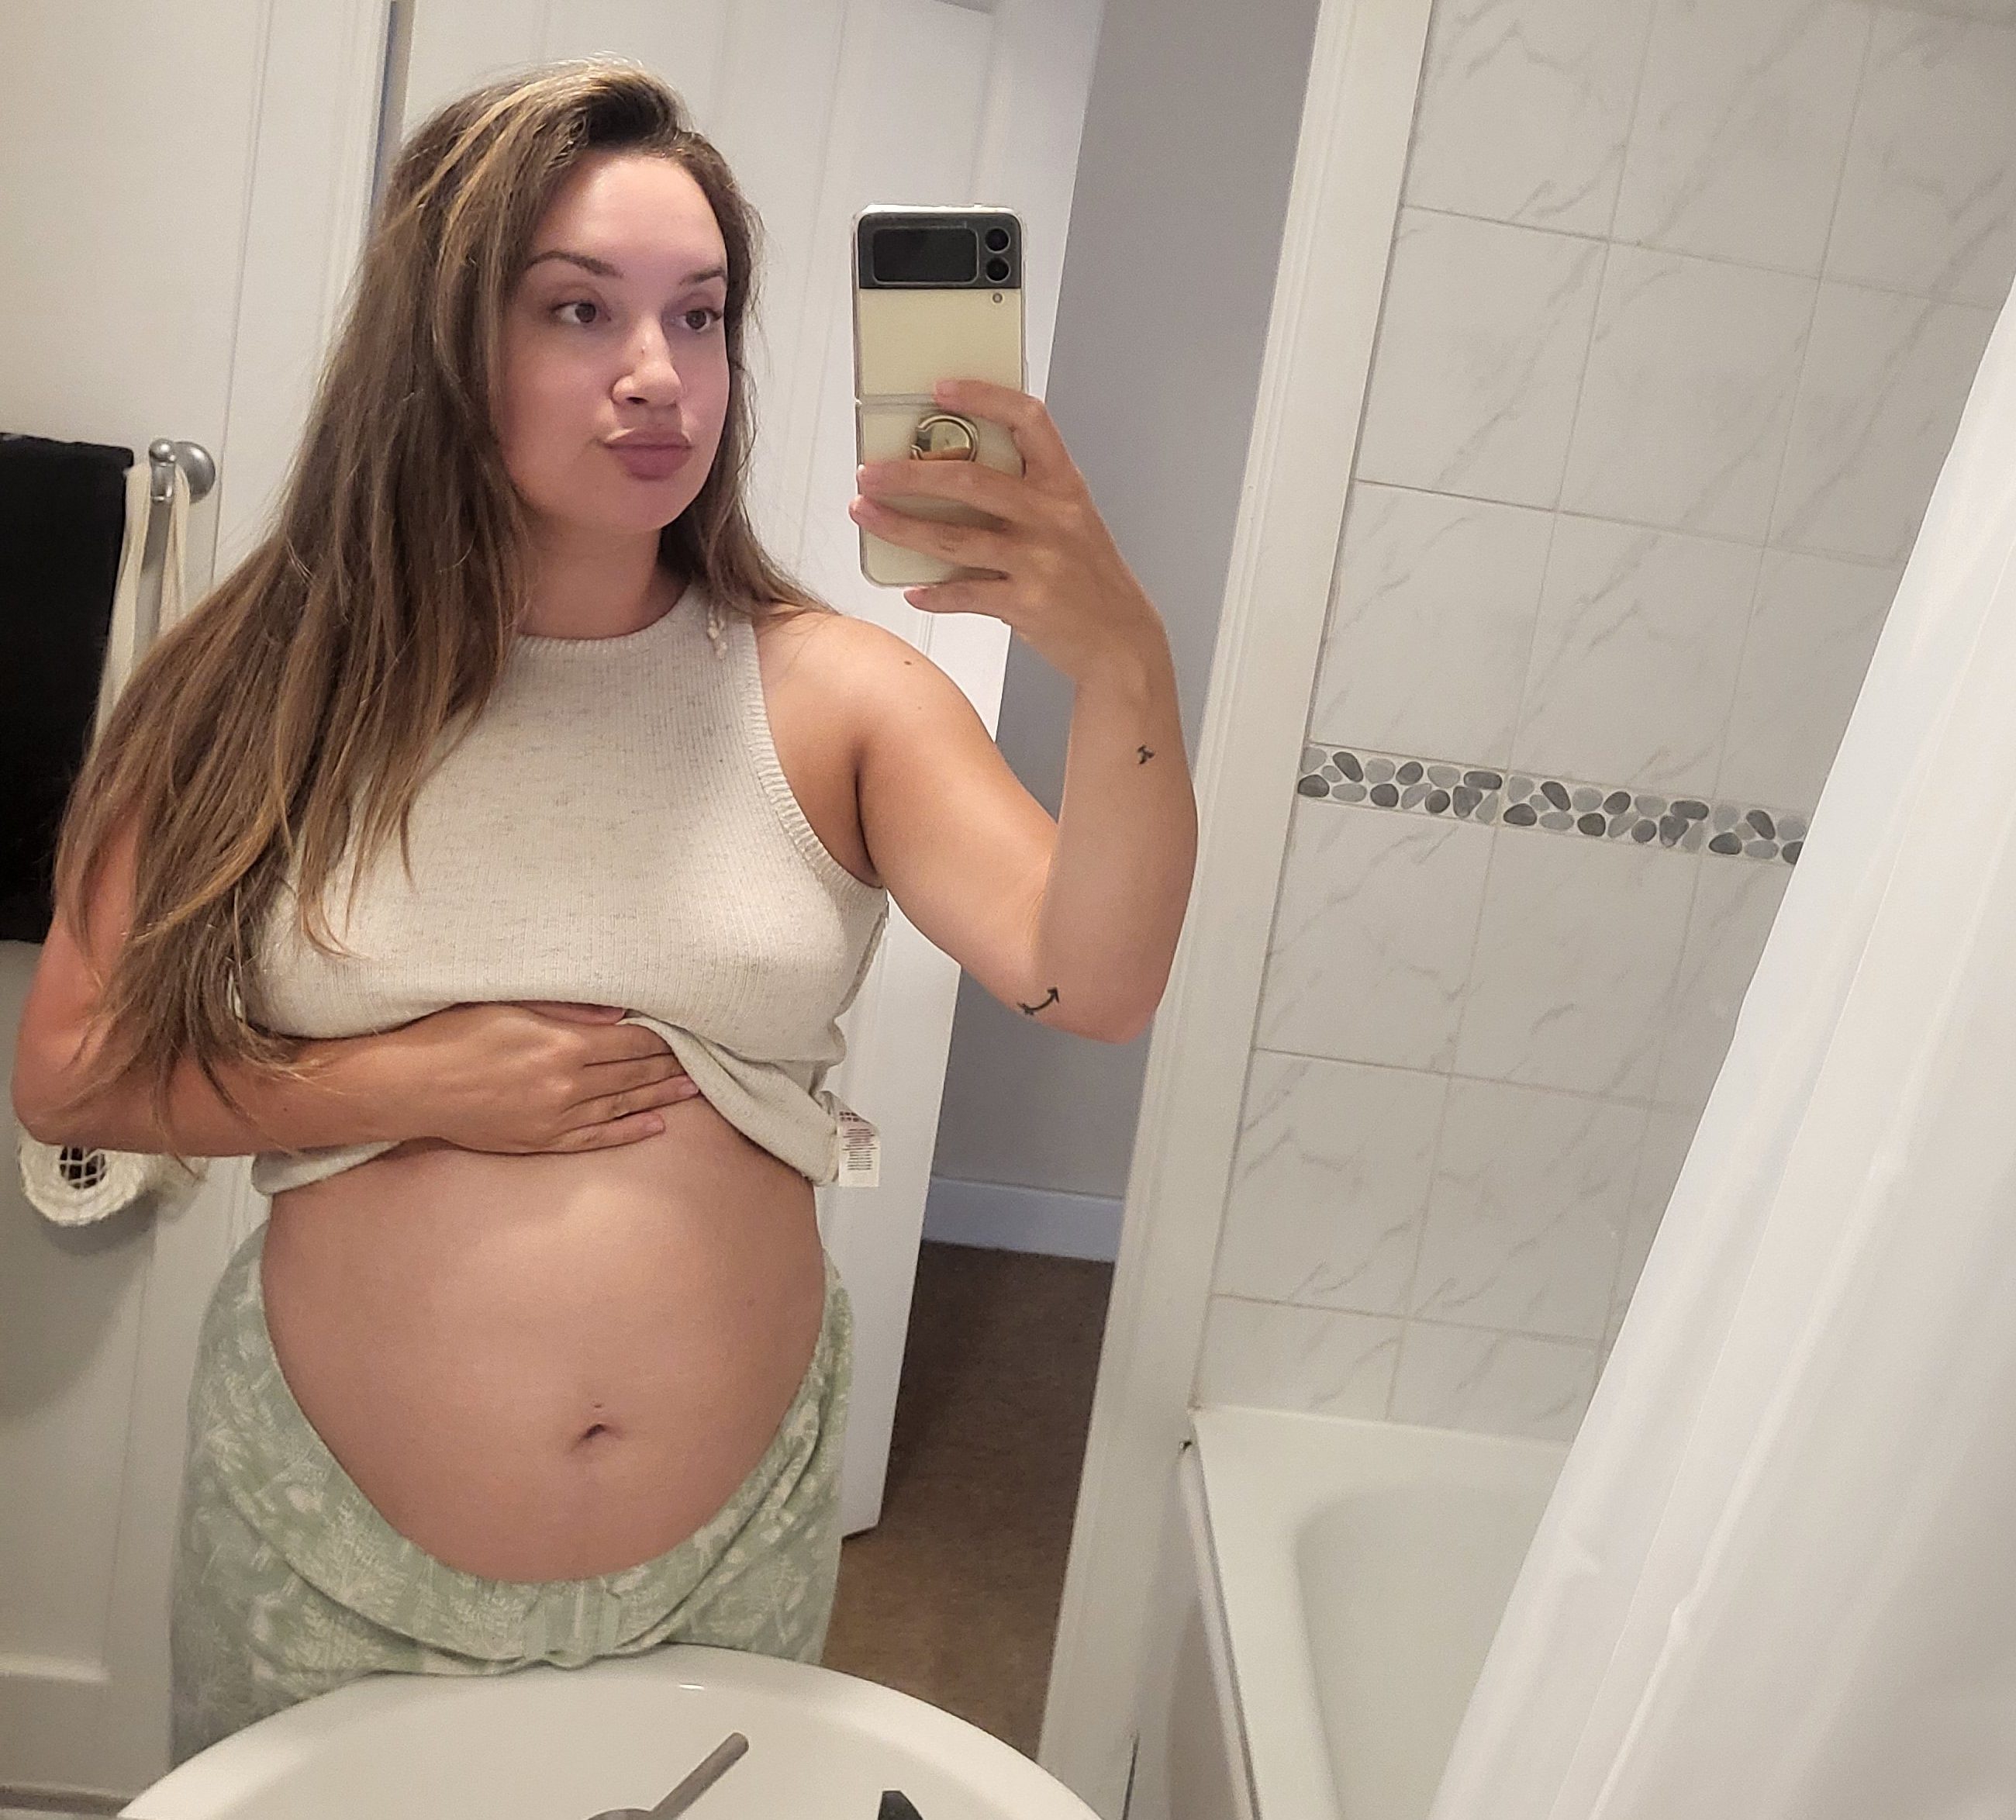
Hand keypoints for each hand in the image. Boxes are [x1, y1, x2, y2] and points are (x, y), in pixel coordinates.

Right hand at [384, 1001, 701, 1153]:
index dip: (661, 1038)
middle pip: (633, 1074)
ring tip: (693, 1091)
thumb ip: (567, 1007)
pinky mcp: (540, 1141)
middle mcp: (566, 1084)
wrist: (408, 1086)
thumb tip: (618, 1011)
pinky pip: (596, 1139)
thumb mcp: (508, 1003)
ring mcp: (555, 1117)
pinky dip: (628, 1132)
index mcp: (563, 1045)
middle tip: (704, 1060)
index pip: (629, 1041)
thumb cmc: (452, 1034)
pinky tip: (655, 1126)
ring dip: (660, 1097)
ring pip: (622, 1107)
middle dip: (669, 1066)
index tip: (687, 1031)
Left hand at [848, 376, 1164, 682]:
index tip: (941, 390)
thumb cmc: (1090, 578)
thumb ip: (1026, 496)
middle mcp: (1052, 517)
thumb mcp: (1071, 521)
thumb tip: (951, 479)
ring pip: (955, 538)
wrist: (1121, 640)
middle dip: (910, 474)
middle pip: (970, 480)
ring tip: (866, 514)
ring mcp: (1039, 561)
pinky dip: (934, 593)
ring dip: (901, 526)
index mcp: (1064, 486)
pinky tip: (912, 589)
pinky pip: (965, 593)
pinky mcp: (1025, 603)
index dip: (984, 397)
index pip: (1028, 420)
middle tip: (871, 473)